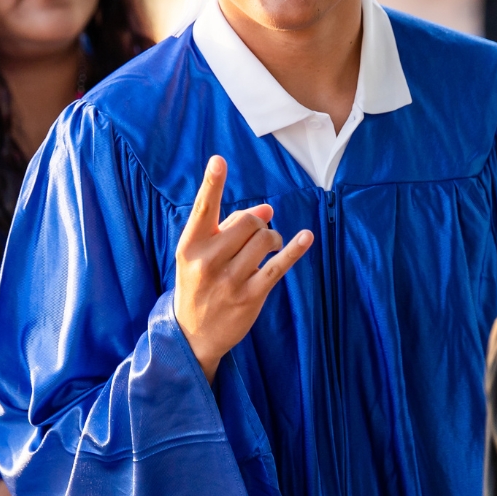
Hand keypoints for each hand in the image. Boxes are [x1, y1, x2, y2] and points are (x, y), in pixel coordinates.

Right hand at [174, 155, 312, 381]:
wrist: (192, 334)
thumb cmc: (198, 282)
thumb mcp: (203, 254)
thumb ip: (230, 227)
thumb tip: (267, 209)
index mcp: (190, 245)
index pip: (203, 208)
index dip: (212, 183)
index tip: (219, 160)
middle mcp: (207, 261)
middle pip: (247, 222)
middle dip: (257, 222)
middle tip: (256, 233)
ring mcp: (229, 280)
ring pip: (264, 239)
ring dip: (271, 237)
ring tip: (267, 246)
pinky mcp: (250, 296)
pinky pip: (278, 265)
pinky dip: (294, 249)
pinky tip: (306, 237)